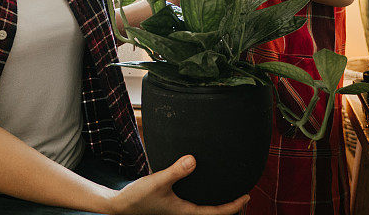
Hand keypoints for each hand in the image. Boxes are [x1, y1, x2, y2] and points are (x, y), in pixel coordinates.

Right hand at [109, 155, 249, 214]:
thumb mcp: (157, 182)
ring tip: (229, 187)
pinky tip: (203, 182)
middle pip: (213, 213)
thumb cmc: (138, 197)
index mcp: (186, 213)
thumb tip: (193, 160)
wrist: (120, 206)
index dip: (234, 206)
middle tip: (245, 192)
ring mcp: (179, 210)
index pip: (216, 213)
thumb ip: (175, 171)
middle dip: (230, 206)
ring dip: (217, 201)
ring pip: (204, 208)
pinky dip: (204, 195)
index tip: (247, 196)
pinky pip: (195, 202)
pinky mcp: (173, 204)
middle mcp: (185, 213)